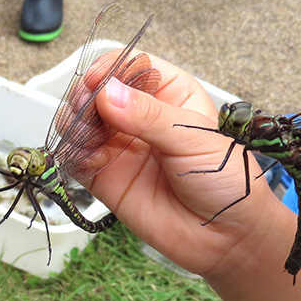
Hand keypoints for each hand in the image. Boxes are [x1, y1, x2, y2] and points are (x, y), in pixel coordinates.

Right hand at [90, 54, 290, 279]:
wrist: (227, 236)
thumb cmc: (226, 180)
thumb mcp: (194, 138)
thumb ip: (150, 116)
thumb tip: (108, 93)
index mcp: (169, 93)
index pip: (130, 65)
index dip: (109, 69)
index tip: (98, 81)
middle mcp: (141, 115)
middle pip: (98, 90)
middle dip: (86, 95)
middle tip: (86, 108)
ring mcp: (121, 146)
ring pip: (81, 121)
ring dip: (74, 121)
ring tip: (84, 132)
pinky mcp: (105, 177)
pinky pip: (77, 157)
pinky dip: (73, 152)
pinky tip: (87, 156)